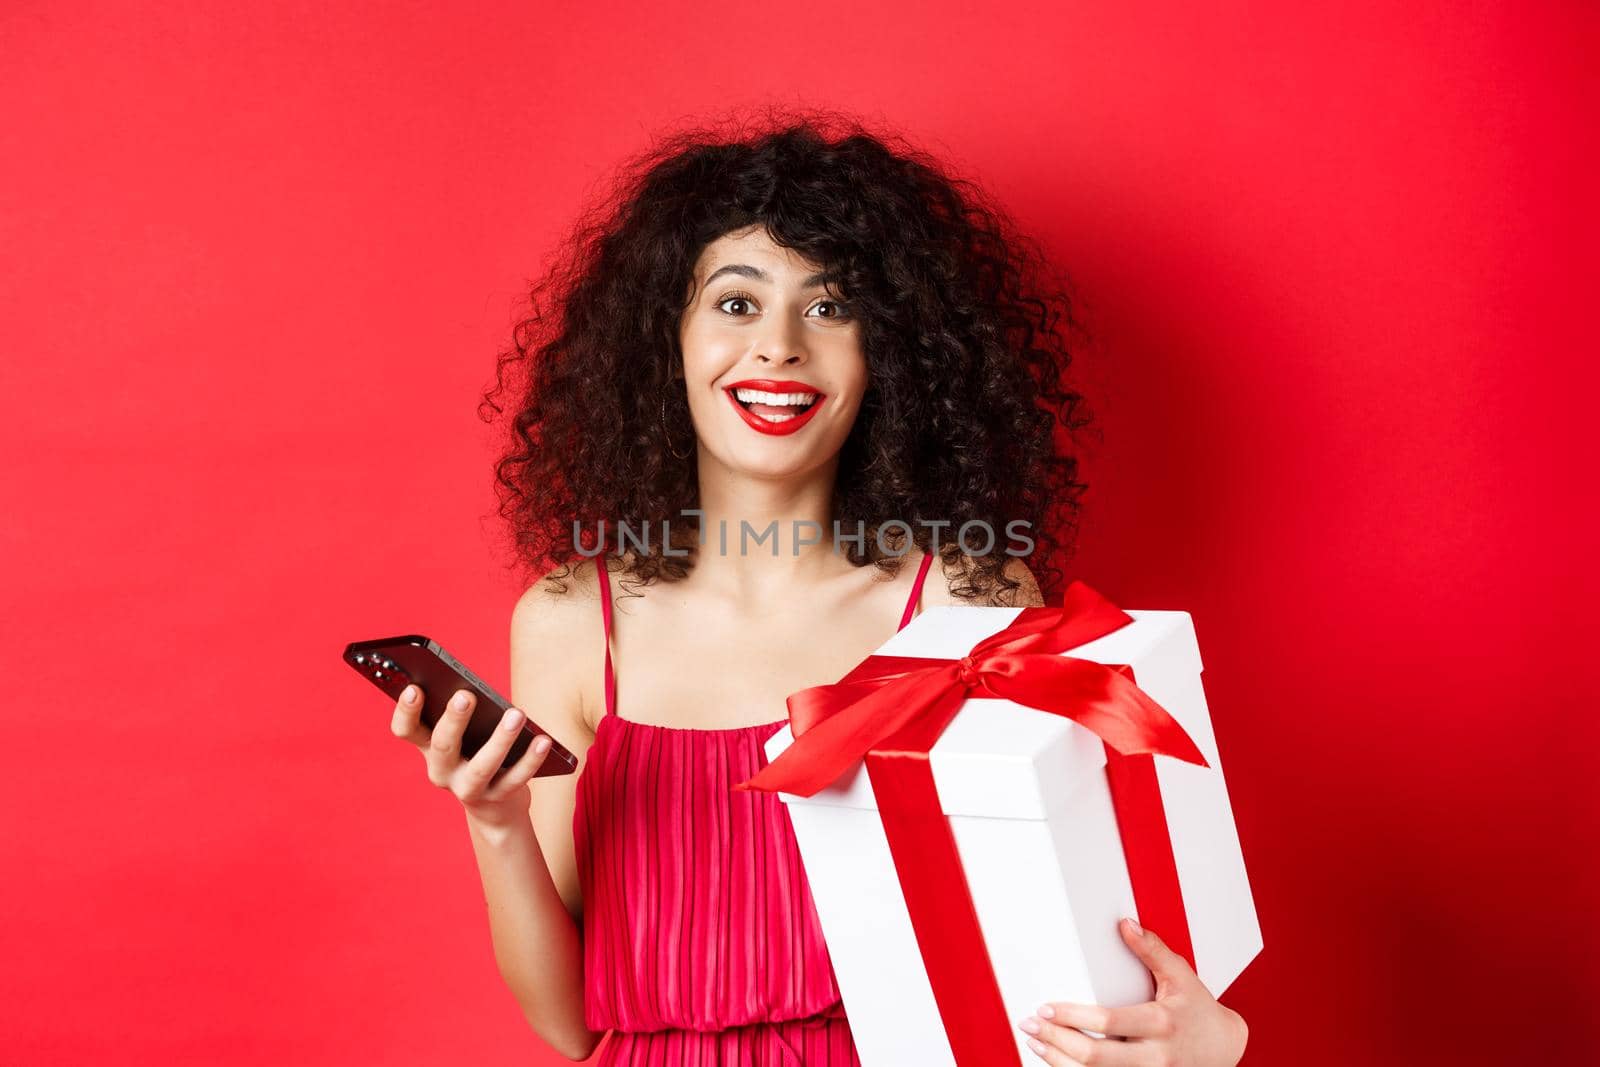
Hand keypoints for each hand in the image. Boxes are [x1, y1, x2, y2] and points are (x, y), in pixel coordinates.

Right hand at [389, 683, 554, 830]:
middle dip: (453, 720)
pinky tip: (543, 740)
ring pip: (481, 767)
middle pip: (443, 746)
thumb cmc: (476, 753)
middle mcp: (442, 770)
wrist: (494, 808)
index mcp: (428, 747)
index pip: (406, 730)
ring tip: (517, 713)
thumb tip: (475, 689)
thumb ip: (462, 714)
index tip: (414, 688)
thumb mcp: (463, 736)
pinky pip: (514, 779)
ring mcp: (468, 788)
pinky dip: (530, 760)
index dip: (406, 712)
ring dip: (500, 739)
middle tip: (466, 695)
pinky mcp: (496, 798)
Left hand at [1016, 918, 1247, 1065]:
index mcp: (1161, 1022)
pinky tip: (1057, 1060)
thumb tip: (1125, 924)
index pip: (1110, 1022)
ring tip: (1035, 1041)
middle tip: (1030, 1024)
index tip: (1046, 1007)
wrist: (1224, 1047)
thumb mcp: (1181, 975)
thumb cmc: (1199, 1010)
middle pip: (1097, 1057)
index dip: (1074, 1016)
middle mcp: (1156, 1056)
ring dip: (1059, 1061)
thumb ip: (1152, 950)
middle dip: (1057, 1041)